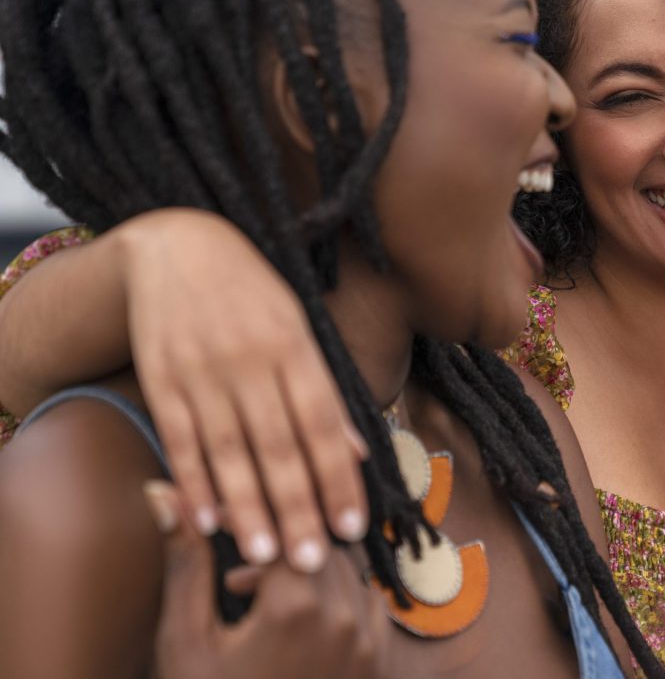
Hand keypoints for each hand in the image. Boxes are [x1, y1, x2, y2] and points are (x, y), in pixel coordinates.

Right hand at [118, 208, 367, 571]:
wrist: (175, 245)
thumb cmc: (253, 292)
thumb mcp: (300, 327)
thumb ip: (326, 392)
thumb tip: (360, 453)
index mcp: (294, 346)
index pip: (323, 424)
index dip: (339, 477)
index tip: (353, 527)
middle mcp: (250, 360)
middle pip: (278, 445)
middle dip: (297, 507)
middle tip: (311, 562)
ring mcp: (202, 370)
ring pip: (229, 451)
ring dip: (248, 507)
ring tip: (265, 556)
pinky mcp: (160, 377)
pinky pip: (180, 438)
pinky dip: (193, 482)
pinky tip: (207, 521)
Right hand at [145, 481, 391, 678]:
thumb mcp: (186, 641)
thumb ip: (185, 563)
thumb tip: (164, 492)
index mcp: (299, 605)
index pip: (288, 527)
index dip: (254, 532)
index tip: (227, 554)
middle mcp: (346, 616)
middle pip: (323, 546)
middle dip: (283, 553)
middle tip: (240, 586)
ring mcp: (369, 642)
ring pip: (350, 573)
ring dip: (312, 576)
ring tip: (262, 611)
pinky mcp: (380, 664)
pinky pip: (369, 606)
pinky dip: (340, 602)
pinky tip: (300, 631)